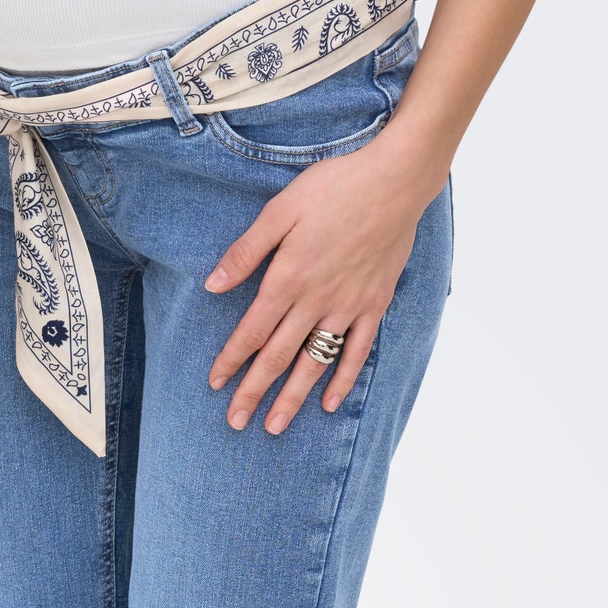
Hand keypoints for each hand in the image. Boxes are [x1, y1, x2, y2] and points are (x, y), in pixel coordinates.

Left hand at [205, 134, 440, 431]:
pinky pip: (356, 352)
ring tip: (275, 427)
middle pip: (277, 357)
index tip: (215, 384)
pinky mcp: (374, 305)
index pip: (251, 332)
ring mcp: (347, 307)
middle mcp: (315, 301)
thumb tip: (213, 284)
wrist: (395, 180)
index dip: (231, 361)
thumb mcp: (280, 210)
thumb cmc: (334, 187)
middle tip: (235, 422)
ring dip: (293, 398)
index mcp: (288, 279)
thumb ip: (246, 252)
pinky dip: (342, 380)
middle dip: (253, 392)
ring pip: (314, 363)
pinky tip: (330, 404)